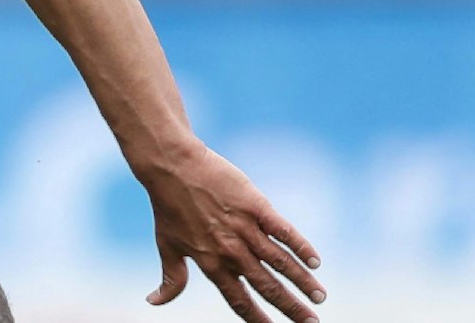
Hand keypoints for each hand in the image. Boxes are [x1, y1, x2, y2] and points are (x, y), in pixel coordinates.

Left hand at [140, 144, 326, 322]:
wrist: (171, 166)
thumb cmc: (168, 206)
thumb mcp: (166, 245)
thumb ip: (172, 278)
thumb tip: (154, 301)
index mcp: (211, 263)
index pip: (240, 300)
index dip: (258, 319)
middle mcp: (230, 251)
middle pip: (267, 286)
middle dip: (292, 308)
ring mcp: (244, 228)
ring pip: (280, 262)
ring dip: (302, 281)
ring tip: (320, 297)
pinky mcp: (255, 206)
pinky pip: (283, 230)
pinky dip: (300, 246)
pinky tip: (316, 261)